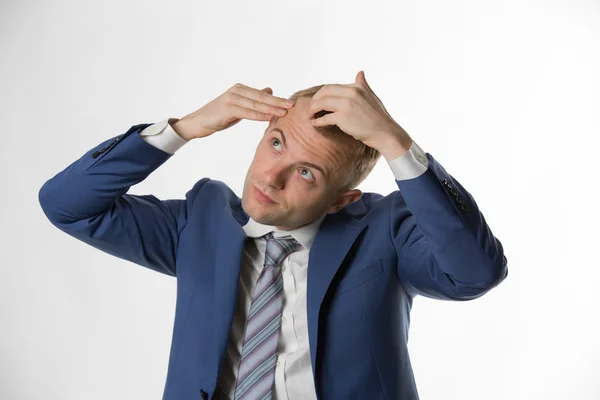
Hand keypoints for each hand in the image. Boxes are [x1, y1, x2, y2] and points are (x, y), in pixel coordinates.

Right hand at [172, 83, 294, 139]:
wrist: (197, 123)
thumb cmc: (218, 116)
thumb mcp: (238, 106)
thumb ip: (253, 99)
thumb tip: (269, 90)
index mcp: (240, 89)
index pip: (262, 95)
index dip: (277, 99)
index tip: (291, 103)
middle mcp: (236, 91)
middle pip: (261, 97)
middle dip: (278, 102)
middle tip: (292, 106)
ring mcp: (231, 98)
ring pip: (255, 104)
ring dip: (271, 109)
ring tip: (284, 113)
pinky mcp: (226, 108)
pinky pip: (246, 112)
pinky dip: (258, 115)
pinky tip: (268, 118)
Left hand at [308, 71, 411, 151]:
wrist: (384, 132)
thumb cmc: (378, 116)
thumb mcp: (371, 96)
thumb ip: (363, 84)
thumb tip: (360, 72)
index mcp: (356, 87)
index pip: (331, 87)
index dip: (321, 95)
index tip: (317, 102)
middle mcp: (351, 93)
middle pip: (323, 92)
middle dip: (314, 100)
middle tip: (311, 109)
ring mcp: (347, 105)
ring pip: (321, 103)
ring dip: (312, 110)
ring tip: (311, 116)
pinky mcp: (343, 118)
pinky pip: (324, 118)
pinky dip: (317, 121)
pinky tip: (314, 123)